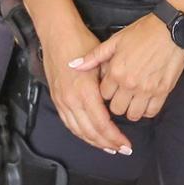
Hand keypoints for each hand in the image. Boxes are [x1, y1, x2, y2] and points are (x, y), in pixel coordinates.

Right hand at [38, 19, 132, 154]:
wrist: (57, 34)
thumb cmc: (81, 43)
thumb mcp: (102, 60)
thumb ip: (110, 82)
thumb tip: (123, 99)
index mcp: (85, 92)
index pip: (102, 124)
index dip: (115, 137)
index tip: (126, 144)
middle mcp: (71, 100)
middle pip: (90, 132)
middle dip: (107, 143)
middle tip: (122, 149)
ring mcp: (62, 101)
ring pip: (78, 131)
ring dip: (94, 142)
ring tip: (109, 147)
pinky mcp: (56, 99)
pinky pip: (69, 124)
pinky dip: (81, 134)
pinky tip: (90, 137)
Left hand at [71, 15, 183, 122]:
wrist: (171, 28)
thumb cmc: (143, 31)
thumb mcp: (116, 40)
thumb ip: (94, 56)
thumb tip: (74, 65)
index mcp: (116, 71)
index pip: (103, 95)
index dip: (106, 91)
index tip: (111, 86)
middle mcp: (130, 83)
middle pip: (116, 109)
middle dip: (117, 103)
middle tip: (122, 95)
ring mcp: (147, 89)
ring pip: (133, 115)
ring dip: (131, 109)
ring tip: (133, 99)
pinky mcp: (163, 91)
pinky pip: (151, 112)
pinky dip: (147, 110)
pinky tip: (146, 101)